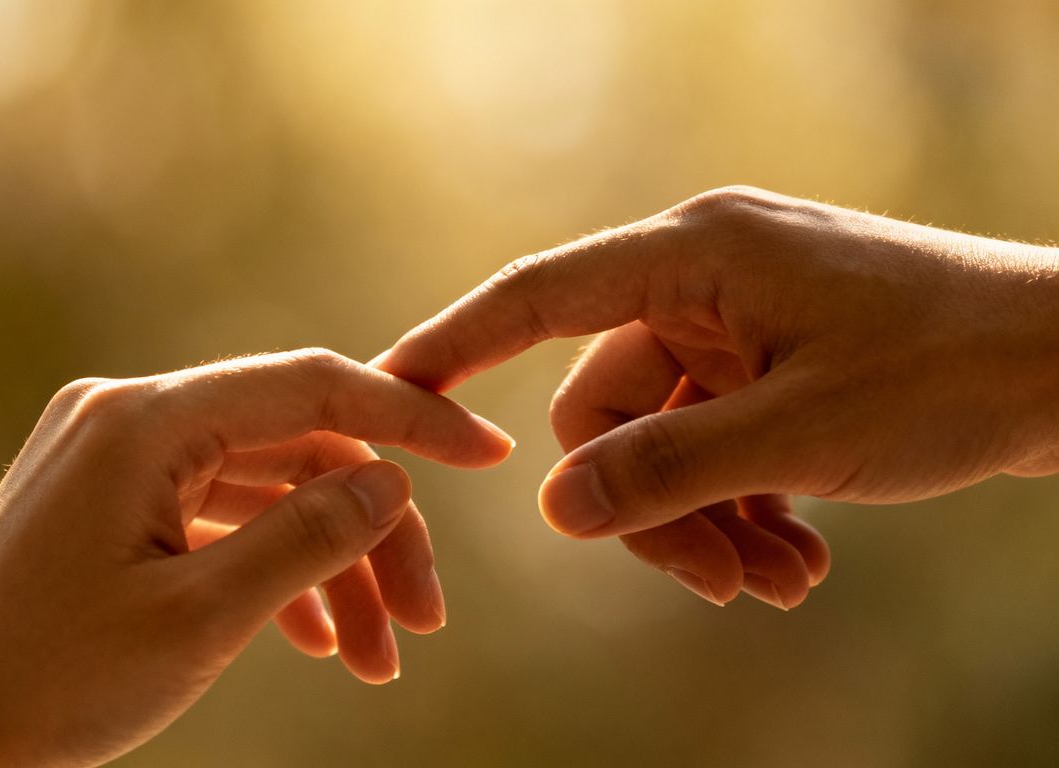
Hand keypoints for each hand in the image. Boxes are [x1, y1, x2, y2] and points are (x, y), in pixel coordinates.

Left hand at [0, 349, 512, 767]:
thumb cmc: (51, 683)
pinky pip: (219, 516)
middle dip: (372, 533)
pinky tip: (320, 641)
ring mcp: (117, 456)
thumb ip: (306, 540)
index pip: (310, 388)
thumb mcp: (200, 618)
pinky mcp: (112, 500)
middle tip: (426, 620)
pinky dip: (274, 570)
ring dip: (330, 566)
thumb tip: (391, 482)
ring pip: (266, 490)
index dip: (411, 418)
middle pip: (296, 449)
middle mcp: (130, 416)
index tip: (489, 452)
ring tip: (380, 658)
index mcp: (144, 420)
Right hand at [378, 186, 1058, 608]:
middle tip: (720, 587)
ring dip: (706, 521)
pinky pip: (716, 440)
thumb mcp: (800, 435)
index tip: (387, 389)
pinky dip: (742, 505)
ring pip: (664, 439)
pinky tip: (797, 562)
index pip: (539, 295)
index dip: (454, 343)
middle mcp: (707, 279)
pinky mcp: (777, 362)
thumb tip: (552, 512)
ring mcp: (743, 323)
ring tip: (778, 587)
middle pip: (609, 406)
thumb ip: (668, 470)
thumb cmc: (953, 372)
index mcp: (697, 255)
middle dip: (651, 507)